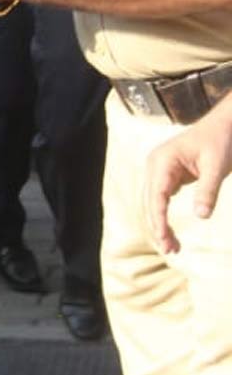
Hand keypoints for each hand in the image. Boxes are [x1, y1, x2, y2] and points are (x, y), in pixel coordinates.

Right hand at [145, 96, 231, 253]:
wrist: (226, 123)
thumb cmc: (221, 139)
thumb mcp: (217, 166)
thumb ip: (208, 190)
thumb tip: (201, 216)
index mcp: (162, 160)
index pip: (156, 196)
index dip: (159, 220)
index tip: (166, 240)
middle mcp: (155, 165)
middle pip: (150, 202)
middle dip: (158, 227)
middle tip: (171, 251)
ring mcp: (160, 169)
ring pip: (153, 203)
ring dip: (160, 224)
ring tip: (173, 247)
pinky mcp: (167, 174)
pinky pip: (161, 199)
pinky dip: (164, 216)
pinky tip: (171, 232)